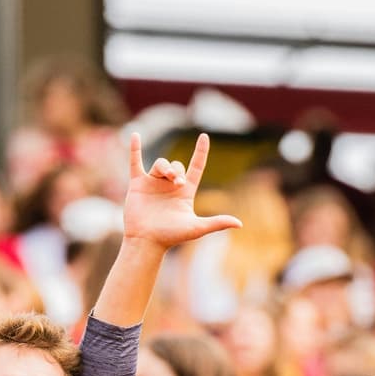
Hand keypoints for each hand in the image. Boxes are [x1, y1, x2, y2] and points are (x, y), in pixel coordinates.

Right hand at [121, 132, 241, 248]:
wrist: (147, 241)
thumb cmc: (171, 236)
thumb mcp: (197, 227)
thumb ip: (217, 223)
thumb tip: (239, 224)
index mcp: (185, 193)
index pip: (196, 167)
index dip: (200, 152)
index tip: (204, 136)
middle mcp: (170, 186)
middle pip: (177, 166)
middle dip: (178, 170)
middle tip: (177, 182)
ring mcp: (153, 184)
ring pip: (161, 164)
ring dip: (165, 168)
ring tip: (167, 177)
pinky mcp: (138, 184)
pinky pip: (136, 162)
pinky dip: (135, 149)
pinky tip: (135, 135)